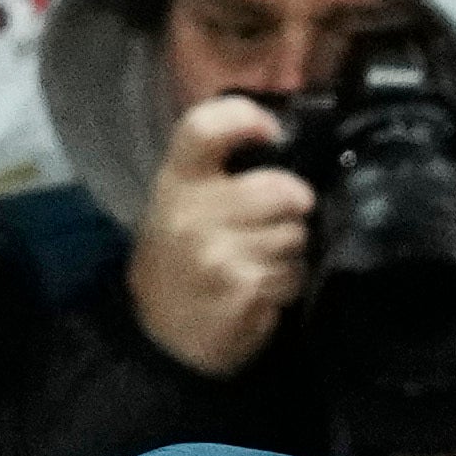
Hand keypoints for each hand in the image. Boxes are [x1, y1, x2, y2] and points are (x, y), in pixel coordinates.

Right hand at [130, 95, 316, 375]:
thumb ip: (219, 171)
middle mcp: (193, 213)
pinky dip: (288, 283)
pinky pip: (294, 274)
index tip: (271, 132)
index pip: (206, 127)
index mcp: (176, 181)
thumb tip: (281, 140)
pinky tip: (260, 290)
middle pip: (280, 189)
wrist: (160, 337)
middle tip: (278, 220)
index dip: (247, 118)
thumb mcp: (180, 204)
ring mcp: (218, 255)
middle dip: (294, 207)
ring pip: (295, 235)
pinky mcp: (243, 291)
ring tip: (260, 260)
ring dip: (292, 250)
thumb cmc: (178, 260)